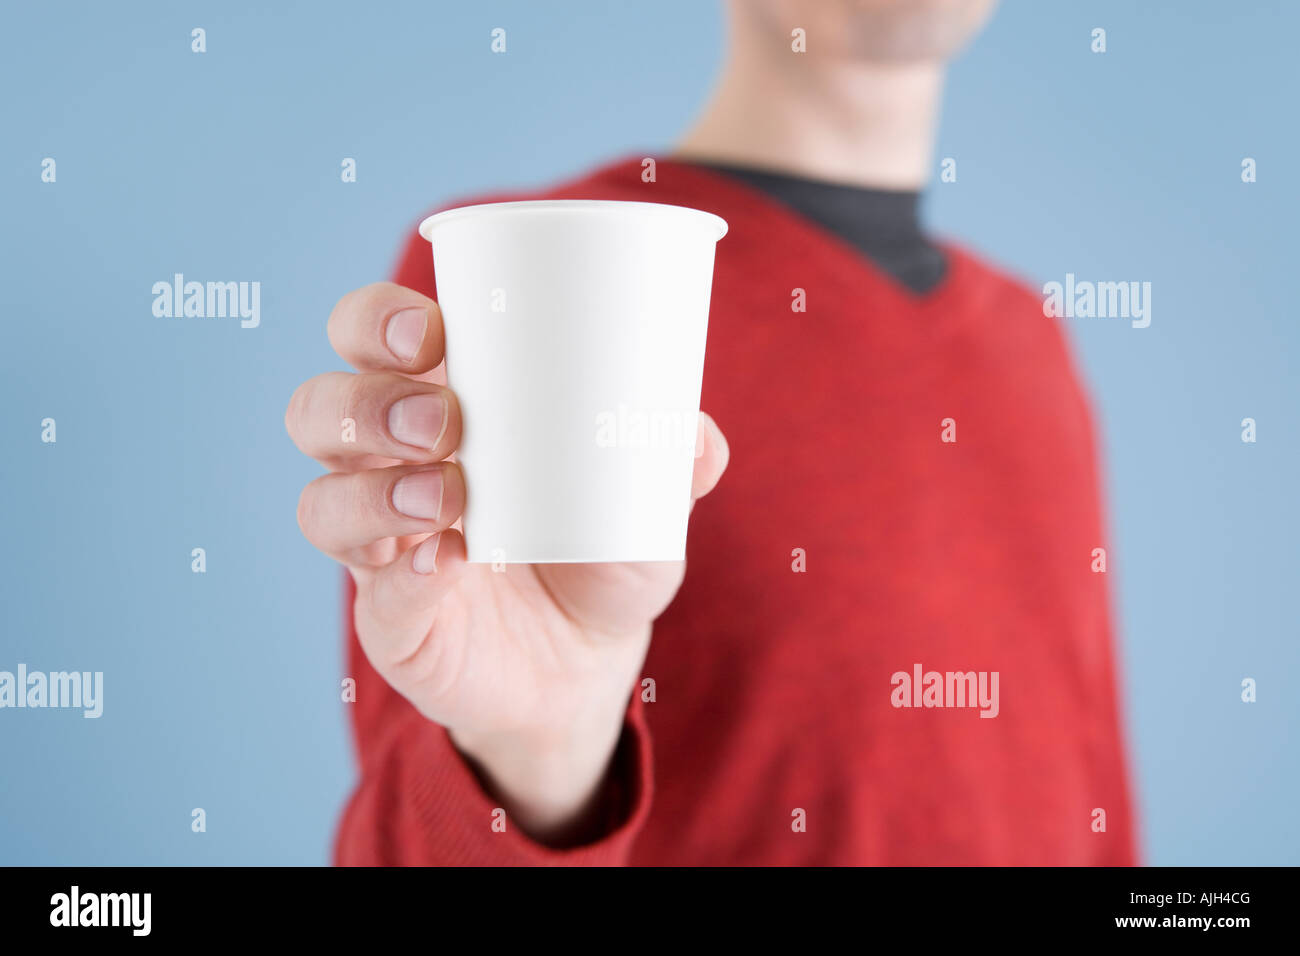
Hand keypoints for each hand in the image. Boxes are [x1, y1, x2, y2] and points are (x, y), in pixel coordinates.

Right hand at [286, 282, 728, 842]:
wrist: (588, 665)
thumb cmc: (600, 555)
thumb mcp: (645, 503)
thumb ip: (674, 461)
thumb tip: (694, 434)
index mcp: (441, 407)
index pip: (371, 340)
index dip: (377, 322)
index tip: (433, 330)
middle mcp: (391, 468)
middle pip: (321, 410)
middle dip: (366, 402)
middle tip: (445, 420)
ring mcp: (382, 546)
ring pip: (322, 500)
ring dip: (374, 489)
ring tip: (449, 497)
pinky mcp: (392, 619)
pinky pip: (373, 592)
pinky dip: (404, 574)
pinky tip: (447, 561)